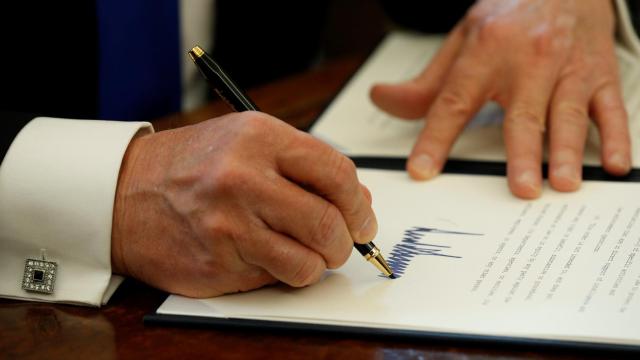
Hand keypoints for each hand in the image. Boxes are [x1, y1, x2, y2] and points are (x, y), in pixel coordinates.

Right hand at [110, 112, 376, 296]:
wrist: (125, 193)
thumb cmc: (192, 166)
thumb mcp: (249, 142)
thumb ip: (305, 166)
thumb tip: (360, 200)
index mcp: (259, 138)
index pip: (337, 173)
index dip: (359, 204)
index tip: (363, 219)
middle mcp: (244, 178)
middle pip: (328, 222)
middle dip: (347, 242)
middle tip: (342, 244)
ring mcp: (229, 224)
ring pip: (309, 261)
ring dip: (318, 264)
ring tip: (305, 253)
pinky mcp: (218, 262)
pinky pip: (277, 279)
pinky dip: (285, 275)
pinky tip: (270, 259)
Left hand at [371, 0, 630, 197]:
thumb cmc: (508, 18)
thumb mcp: (461, 41)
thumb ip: (425, 82)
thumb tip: (381, 99)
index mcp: (485, 52)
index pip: (454, 101)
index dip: (435, 138)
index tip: (421, 170)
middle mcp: (528, 59)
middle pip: (522, 113)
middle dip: (522, 153)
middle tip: (521, 188)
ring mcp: (568, 67)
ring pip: (568, 113)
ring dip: (568, 151)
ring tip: (564, 184)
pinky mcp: (600, 73)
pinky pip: (611, 107)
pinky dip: (616, 136)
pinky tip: (615, 163)